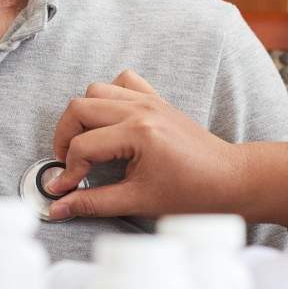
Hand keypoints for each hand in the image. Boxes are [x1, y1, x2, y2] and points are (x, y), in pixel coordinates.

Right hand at [46, 70, 287, 226]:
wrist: (230, 179)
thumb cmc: (192, 193)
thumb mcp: (138, 201)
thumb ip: (93, 203)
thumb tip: (57, 207)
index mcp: (138, 133)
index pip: (83, 146)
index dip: (67, 171)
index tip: (65, 190)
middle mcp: (140, 109)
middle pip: (79, 108)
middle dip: (65, 137)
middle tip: (70, 165)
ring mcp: (149, 99)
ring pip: (95, 91)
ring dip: (82, 116)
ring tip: (86, 145)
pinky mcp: (155, 98)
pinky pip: (122, 81)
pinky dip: (108, 97)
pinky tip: (110, 123)